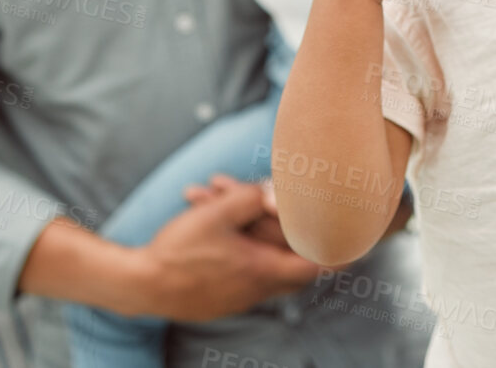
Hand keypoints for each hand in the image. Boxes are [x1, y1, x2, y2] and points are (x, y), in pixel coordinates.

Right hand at [135, 177, 319, 321]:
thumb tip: (276, 193)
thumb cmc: (178, 250)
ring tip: (260, 223)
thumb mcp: (217, 213)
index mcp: (261, 270)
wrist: (139, 285)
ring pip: (265, 270)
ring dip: (266, 245)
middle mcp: (254, 291)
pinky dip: (245, 256)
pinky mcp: (219, 302)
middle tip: (321, 234)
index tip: (355, 243)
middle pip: (294, 271)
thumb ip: (251, 197)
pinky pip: (244, 278)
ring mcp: (236, 300)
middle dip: (303, 247)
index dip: (336, 252)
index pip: (314, 265)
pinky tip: (232, 238)